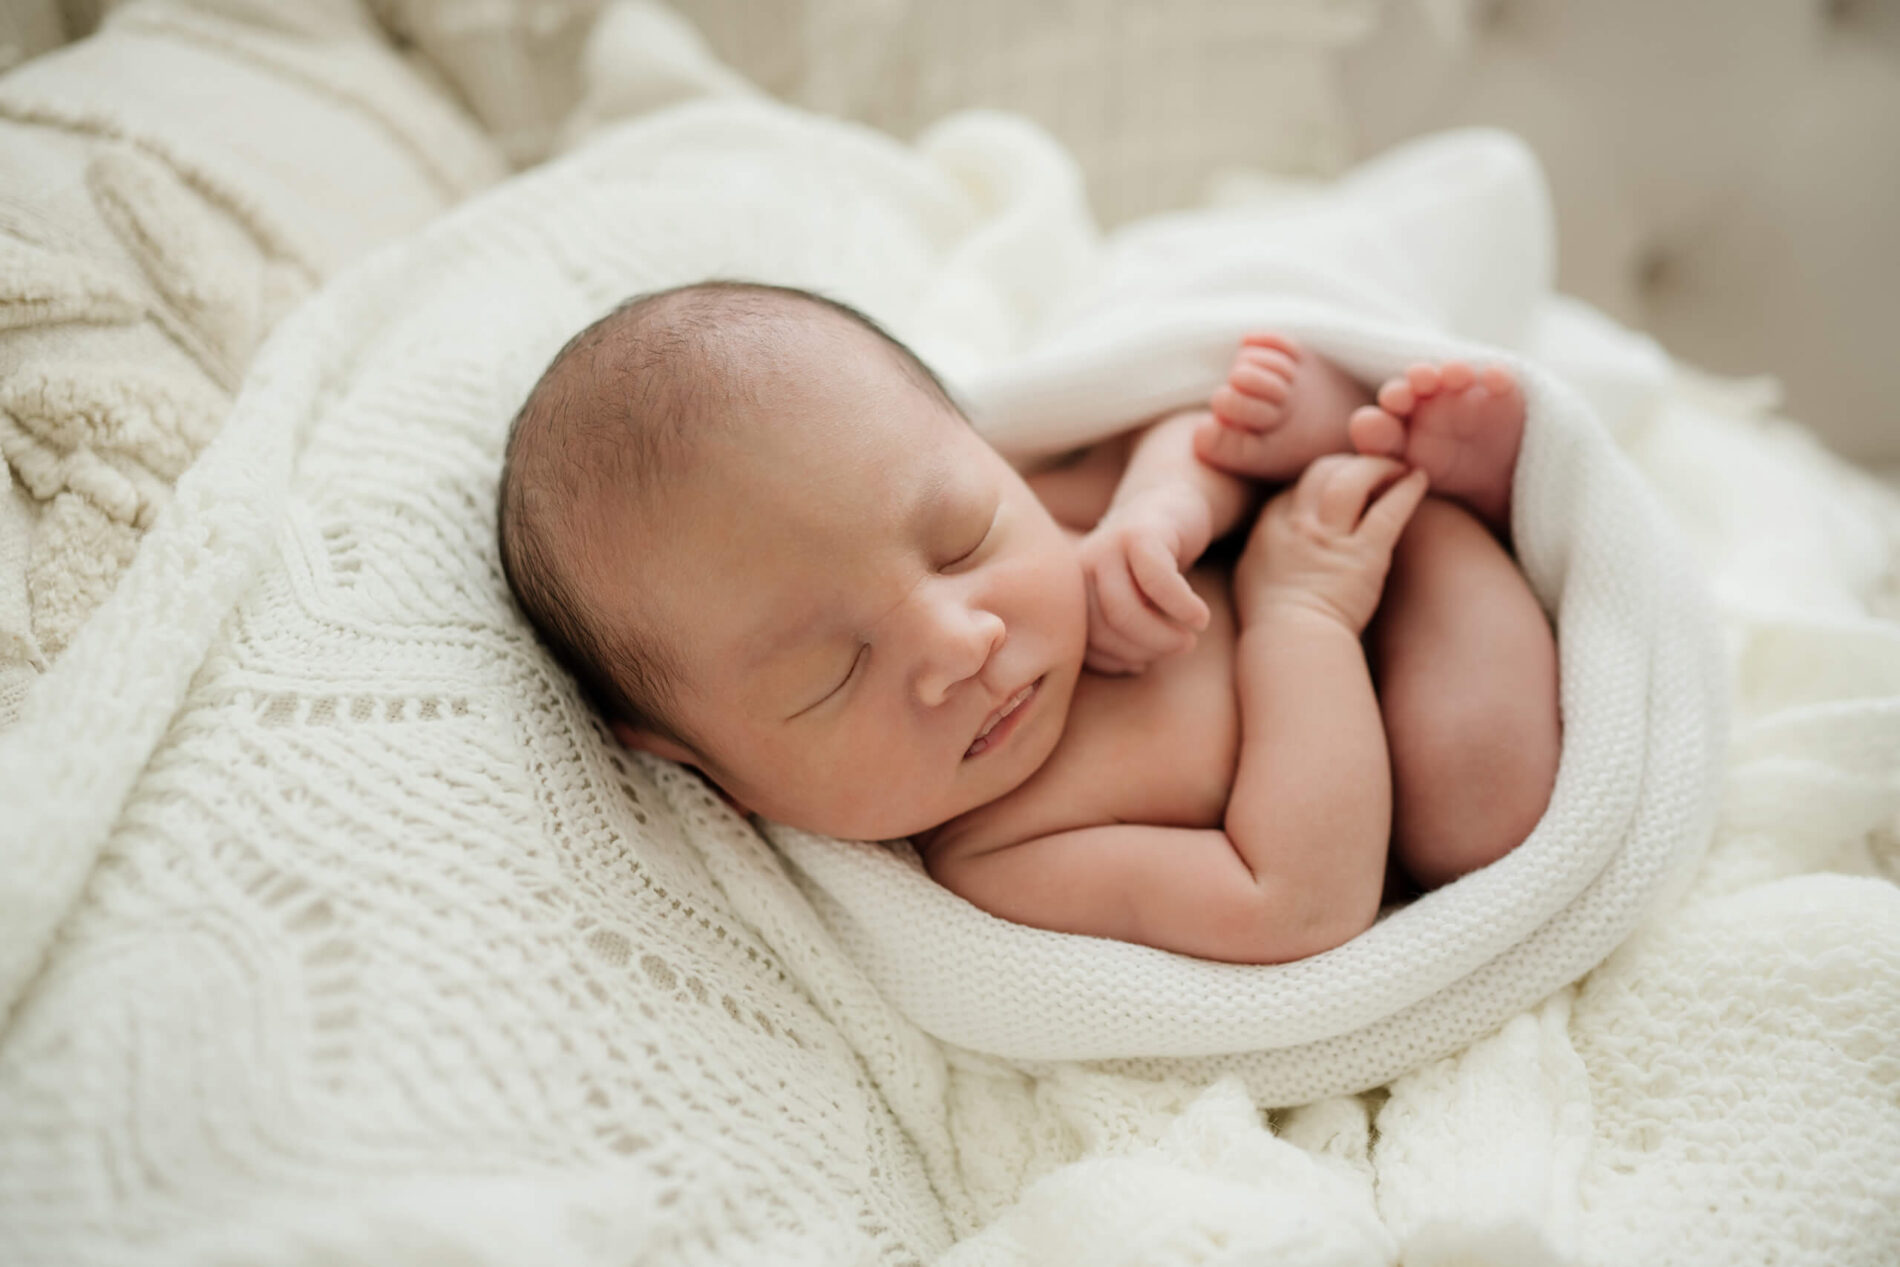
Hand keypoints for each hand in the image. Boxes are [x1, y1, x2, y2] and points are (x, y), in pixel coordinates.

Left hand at [1078, 487, 1212, 673]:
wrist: (1171, 507)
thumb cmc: (1151, 569)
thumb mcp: (1131, 604)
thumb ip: (1117, 634)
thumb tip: (1130, 666)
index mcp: (1070, 591)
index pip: (1083, 643)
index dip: (1116, 662)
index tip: (1143, 662)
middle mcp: (1080, 567)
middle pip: (1103, 629)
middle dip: (1145, 650)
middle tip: (1179, 648)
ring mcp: (1107, 547)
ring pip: (1124, 611)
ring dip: (1163, 636)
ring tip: (1189, 637)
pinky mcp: (1139, 533)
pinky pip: (1156, 581)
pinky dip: (1182, 607)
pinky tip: (1200, 617)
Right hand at [1235, 455, 1428, 634]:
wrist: (1291, 645)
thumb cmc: (1271, 620)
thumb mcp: (1252, 572)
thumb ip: (1267, 543)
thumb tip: (1278, 532)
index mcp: (1270, 524)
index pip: (1302, 483)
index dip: (1327, 477)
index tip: (1346, 482)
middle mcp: (1299, 523)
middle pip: (1325, 470)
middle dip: (1351, 464)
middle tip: (1374, 468)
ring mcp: (1330, 537)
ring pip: (1353, 480)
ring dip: (1378, 467)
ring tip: (1398, 466)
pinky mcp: (1363, 556)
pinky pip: (1388, 511)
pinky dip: (1406, 491)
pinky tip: (1418, 480)